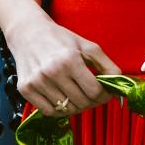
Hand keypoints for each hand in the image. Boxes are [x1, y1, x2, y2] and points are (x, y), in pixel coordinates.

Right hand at [5, 9, 120, 116]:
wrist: (27, 32)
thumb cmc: (61, 39)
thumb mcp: (88, 46)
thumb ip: (107, 65)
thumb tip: (119, 84)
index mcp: (70, 60)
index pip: (94, 91)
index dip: (104, 96)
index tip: (105, 94)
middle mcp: (51, 72)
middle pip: (81, 102)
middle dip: (92, 102)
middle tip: (92, 95)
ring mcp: (37, 82)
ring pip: (66, 110)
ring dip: (76, 106)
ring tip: (77, 95)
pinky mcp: (25, 89)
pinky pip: (48, 112)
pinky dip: (59, 110)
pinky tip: (62, 98)